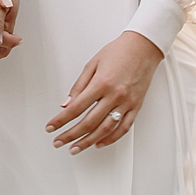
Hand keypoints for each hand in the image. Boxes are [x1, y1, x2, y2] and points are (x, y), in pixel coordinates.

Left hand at [47, 31, 163, 152]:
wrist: (144, 46)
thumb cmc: (118, 51)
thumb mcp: (92, 64)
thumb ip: (79, 86)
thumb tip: (66, 104)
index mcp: (101, 83)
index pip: (76, 108)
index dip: (61, 120)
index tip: (51, 127)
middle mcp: (114, 95)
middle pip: (88, 122)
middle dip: (70, 135)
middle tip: (59, 142)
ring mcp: (126, 102)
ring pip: (105, 129)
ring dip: (88, 142)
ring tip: (76, 148)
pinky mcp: (136, 106)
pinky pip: (123, 127)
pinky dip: (111, 139)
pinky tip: (99, 143)